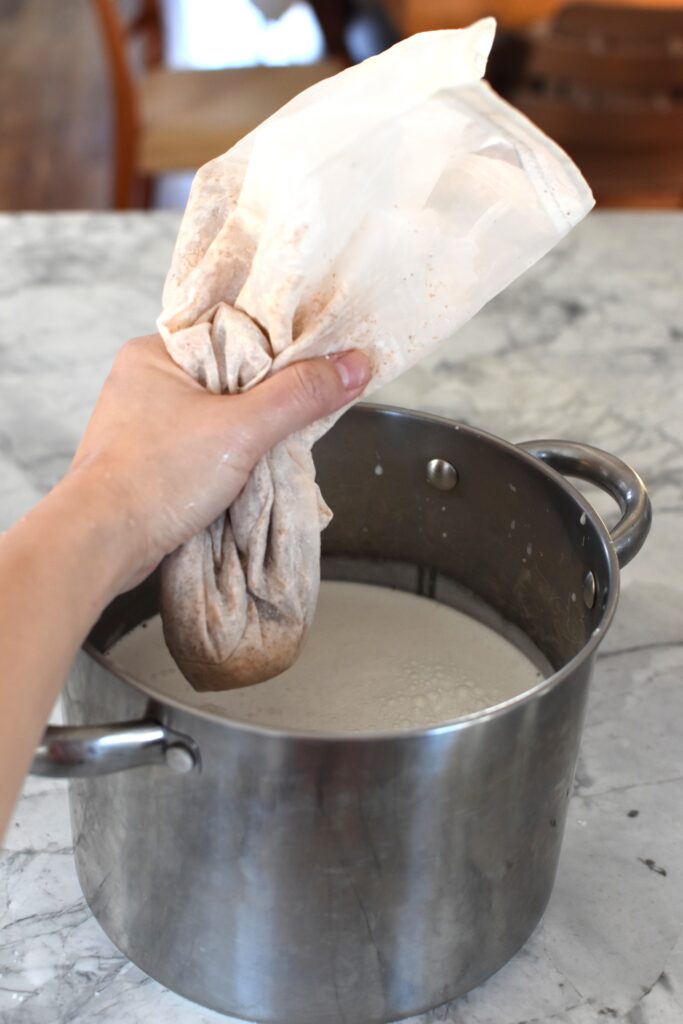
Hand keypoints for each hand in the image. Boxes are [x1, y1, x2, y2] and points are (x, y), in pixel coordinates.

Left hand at [66, 334, 370, 594]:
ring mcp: (144, 423)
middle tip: (304, 411)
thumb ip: (300, 396)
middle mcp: (147, 380)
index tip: (317, 364)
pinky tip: (249, 473)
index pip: (233, 332)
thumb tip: (353, 366)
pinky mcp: (149, 461)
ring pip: (218, 414)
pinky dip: (229, 459)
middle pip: (230, 375)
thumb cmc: (155, 478)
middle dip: (267, 398)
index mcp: (157, 352)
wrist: (99, 544)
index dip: (278, 349)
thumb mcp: (241, 429)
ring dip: (250, 434)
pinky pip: (203, 446)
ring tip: (278, 447)